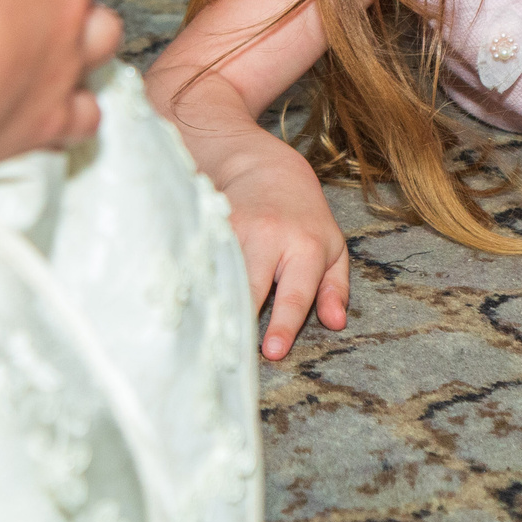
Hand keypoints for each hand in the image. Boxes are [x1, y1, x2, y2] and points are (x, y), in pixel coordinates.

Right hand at [211, 137, 349, 360]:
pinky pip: (201, 260)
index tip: (271, 351)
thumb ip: (335, 288)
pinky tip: (185, 306)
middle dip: (242, 318)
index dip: (282, 324)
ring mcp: (235, 228)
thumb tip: (336, 324)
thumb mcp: (332, 248)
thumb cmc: (303, 217)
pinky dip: (195, 284)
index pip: (295, 294)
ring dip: (214, 304)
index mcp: (305, 246)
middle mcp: (270, 236)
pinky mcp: (208, 224)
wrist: (264, 167)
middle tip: (230, 354)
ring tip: (202, 334)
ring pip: (223, 273)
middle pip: (252, 285)